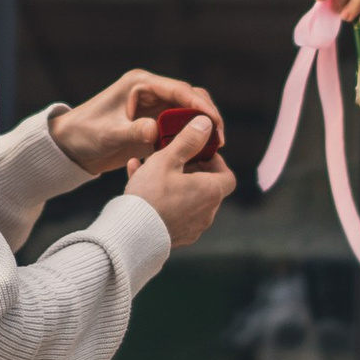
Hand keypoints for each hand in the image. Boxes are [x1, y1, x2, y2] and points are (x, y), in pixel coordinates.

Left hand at [51, 68, 227, 175]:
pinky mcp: (152, 124)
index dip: (199, 104)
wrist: (69, 147)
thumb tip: (156, 132)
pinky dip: (189, 138)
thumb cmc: (83, 135)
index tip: (214, 122)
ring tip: (213, 148)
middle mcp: (150, 92)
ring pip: (187, 113)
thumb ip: (132, 132)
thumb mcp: (107, 135)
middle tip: (219, 138)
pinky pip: (178, 128)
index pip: (178, 90)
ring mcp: (152, 108)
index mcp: (140, 84)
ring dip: (200, 128)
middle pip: (189, 98)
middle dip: (206, 115)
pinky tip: (198, 153)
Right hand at [125, 112, 234, 248]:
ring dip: (173, 182)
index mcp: (210, 192)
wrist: (131, 235)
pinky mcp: (176, 237)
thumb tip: (206, 123)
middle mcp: (207, 213)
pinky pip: (174, 212)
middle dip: (190, 170)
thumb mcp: (168, 159)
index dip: (215, 162)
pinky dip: (164, 199)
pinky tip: (139, 184)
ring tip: (148, 168)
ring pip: (186, 198)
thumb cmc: (151, 194)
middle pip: (206, 186)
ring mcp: (192, 228)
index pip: (227, 176)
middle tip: (172, 158)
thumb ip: (188, 140)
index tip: (198, 153)